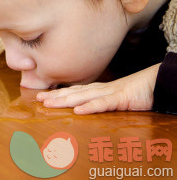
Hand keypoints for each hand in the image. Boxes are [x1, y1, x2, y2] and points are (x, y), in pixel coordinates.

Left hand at [36, 63, 159, 114]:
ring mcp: (109, 93)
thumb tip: (83, 105)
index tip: (40, 96)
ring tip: (49, 104)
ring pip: (83, 97)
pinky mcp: (121, 98)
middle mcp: (99, 90)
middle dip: (54, 96)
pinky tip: (79, 111)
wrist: (156, 81)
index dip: (56, 94)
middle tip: (37, 99)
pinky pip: (104, 104)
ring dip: (65, 101)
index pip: (72, 91)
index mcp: (96, 89)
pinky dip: (91, 107)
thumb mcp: (113, 97)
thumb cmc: (135, 90)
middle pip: (72, 93)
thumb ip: (99, 100)